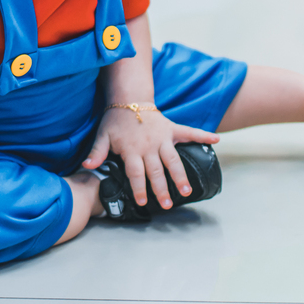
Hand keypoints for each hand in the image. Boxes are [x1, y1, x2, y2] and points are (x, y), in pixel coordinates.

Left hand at [82, 107, 218, 209]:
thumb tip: (86, 166)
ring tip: (187, 190)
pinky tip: (217, 141)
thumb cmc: (115, 120)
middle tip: (167, 204)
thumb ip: (96, 152)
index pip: (136, 172)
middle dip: (161, 188)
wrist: (128, 99)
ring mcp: (162, 137)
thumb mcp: (102, 136)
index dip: (139, 187)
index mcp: (132, 149)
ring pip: (173, 159)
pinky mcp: (172, 129)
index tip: (143, 201)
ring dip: (180, 175)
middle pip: (156, 170)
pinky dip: (203, 135)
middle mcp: (149, 145)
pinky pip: (190, 132)